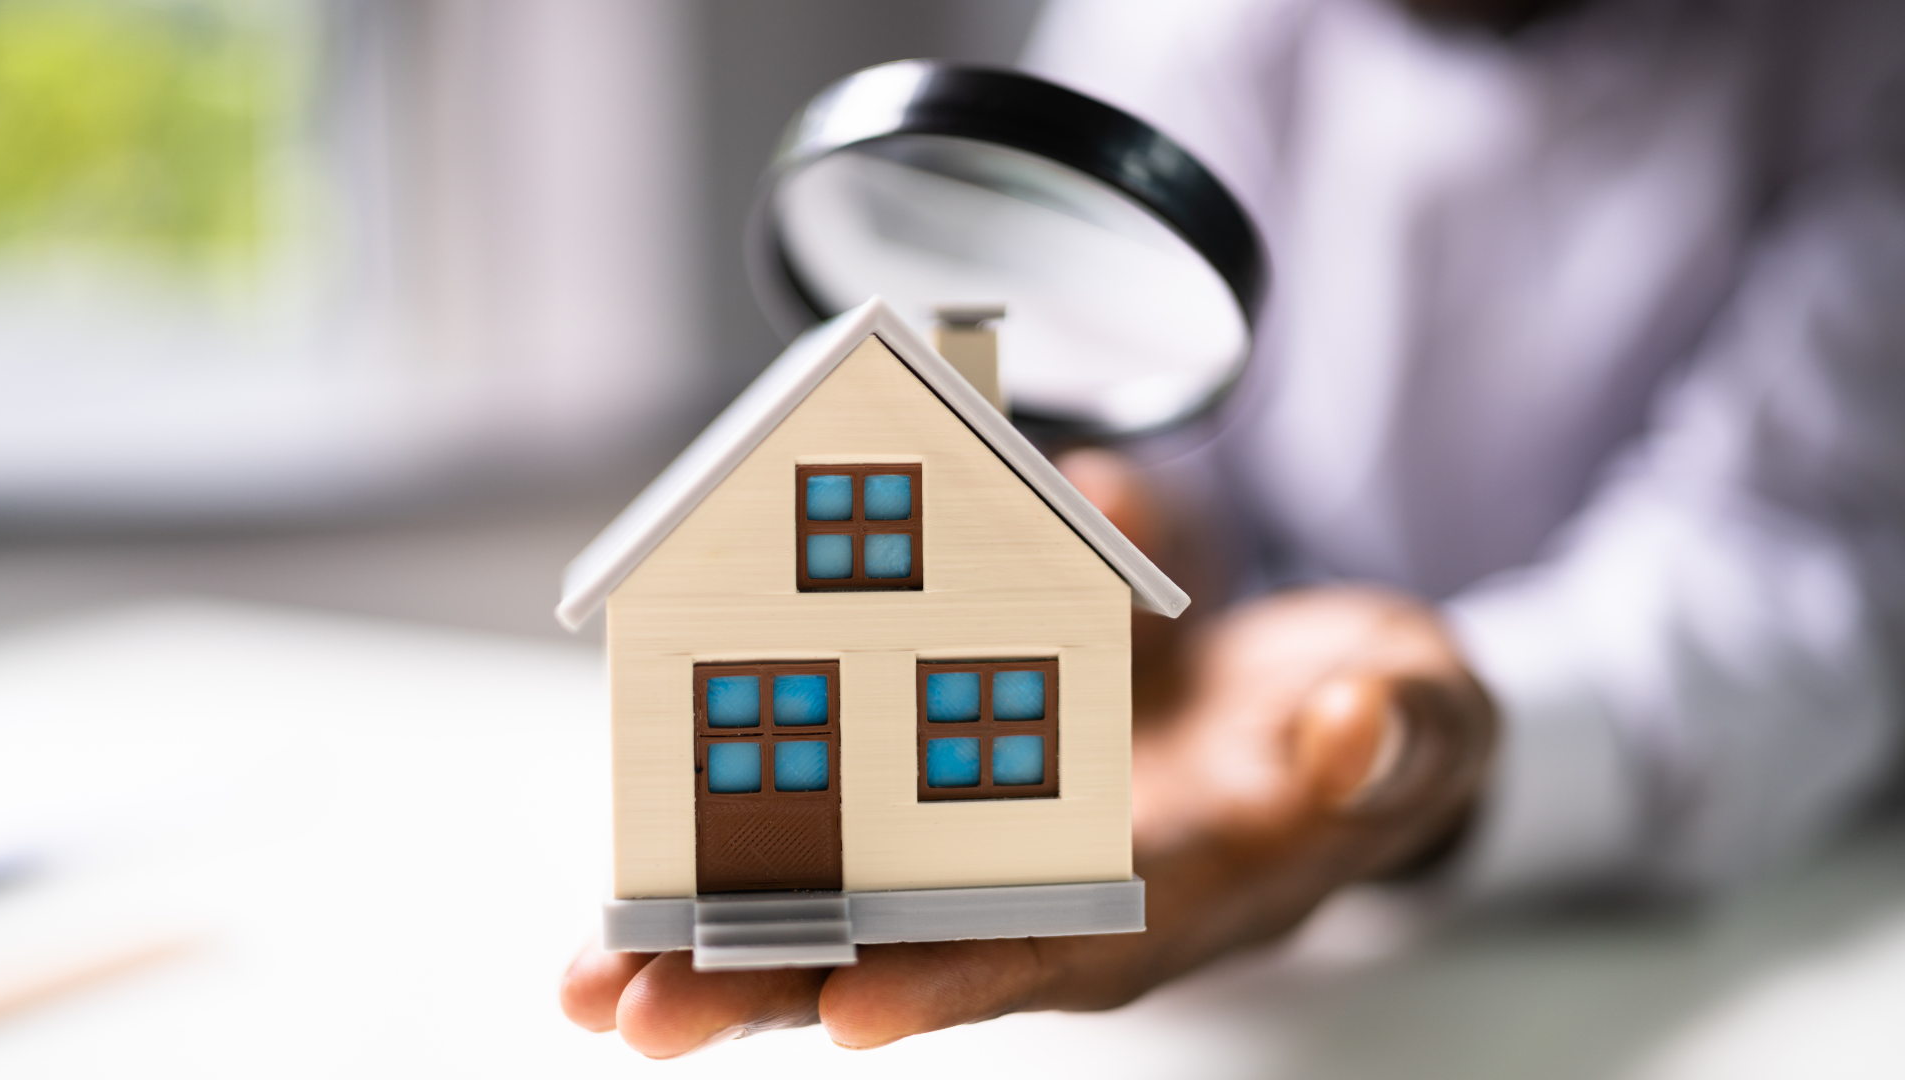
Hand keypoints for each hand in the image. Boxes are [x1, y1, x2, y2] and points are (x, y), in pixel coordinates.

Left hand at [561, 452, 1496, 1056]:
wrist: (1312, 698)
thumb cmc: (1368, 717)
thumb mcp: (1415, 713)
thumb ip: (1393, 734)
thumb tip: (1356, 728)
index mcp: (1181, 889)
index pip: (1062, 946)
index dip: (962, 977)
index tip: (854, 1014)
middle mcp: (1070, 892)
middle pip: (913, 954)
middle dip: (778, 987)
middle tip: (638, 1013)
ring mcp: (1003, 845)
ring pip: (850, 909)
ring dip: (722, 940)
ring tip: (591, 975)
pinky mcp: (958, 786)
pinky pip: (842, 818)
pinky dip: (742, 836)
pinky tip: (637, 853)